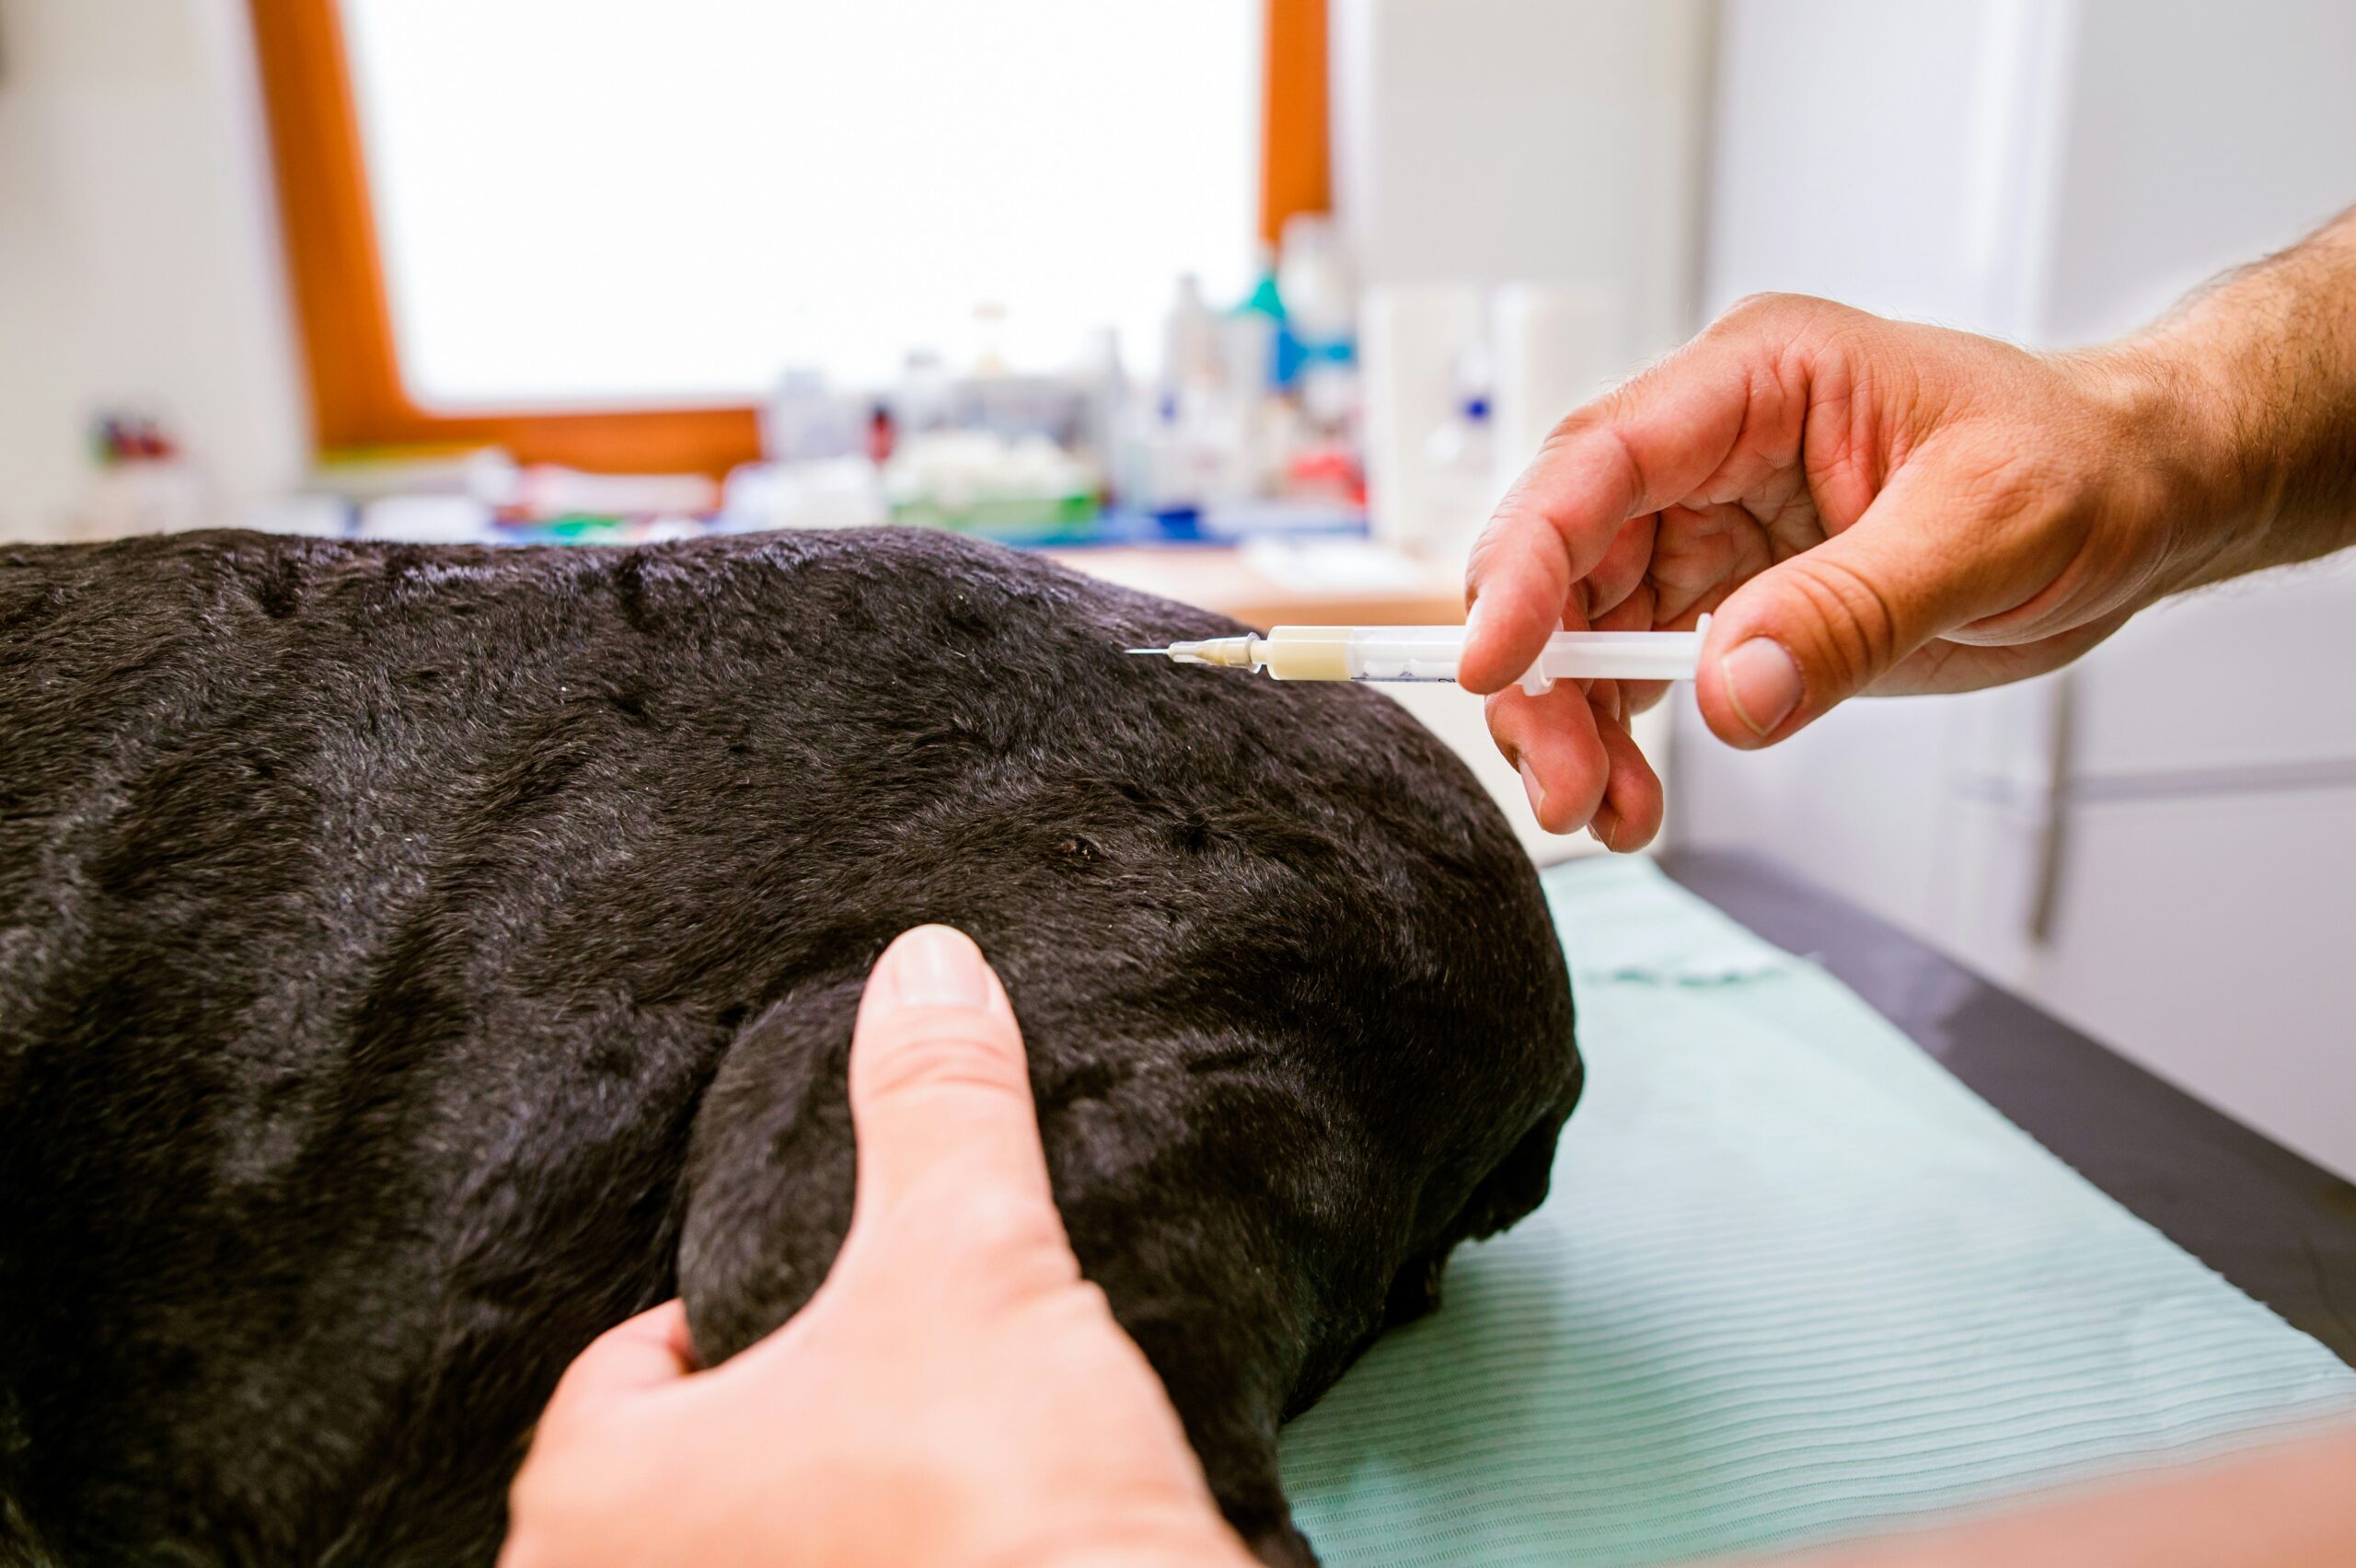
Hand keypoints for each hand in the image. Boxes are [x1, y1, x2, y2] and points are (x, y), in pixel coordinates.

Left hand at [500, 926, 1254, 1567]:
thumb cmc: (993, 1504)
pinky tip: (954, 1539)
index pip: (629, 1367)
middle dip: (782, 1417)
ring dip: (819, 1508)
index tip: (840, 1305)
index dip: (737, 1314)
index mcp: (592, 1507)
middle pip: (687, 1468)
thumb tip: (928, 961)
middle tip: (890, 1381)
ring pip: (750, 1544)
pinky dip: (860, 1558)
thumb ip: (935, 1105)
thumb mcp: (969, 1260)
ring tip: (929, 1465)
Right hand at [1458, 293, 2214, 846]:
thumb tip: (1729, 692)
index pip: (1599, 462)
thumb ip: (1850, 611)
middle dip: (1544, 677)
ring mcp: (1710, 521)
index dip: (1526, 560)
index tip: (1496, 662)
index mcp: (1757, 380)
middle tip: (1564, 783)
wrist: (2142, 498)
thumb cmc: (2085, 468)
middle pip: (1565, 556)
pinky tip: (1635, 797)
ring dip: (1575, 724)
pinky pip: (1638, 668)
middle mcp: (1711, 445)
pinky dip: (1622, 739)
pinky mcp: (1729, 593)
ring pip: (1584, 624)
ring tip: (1605, 811)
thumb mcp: (1990, 532)